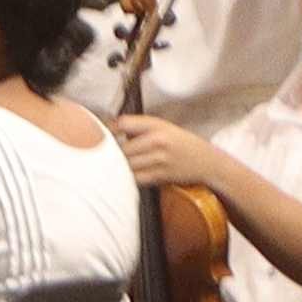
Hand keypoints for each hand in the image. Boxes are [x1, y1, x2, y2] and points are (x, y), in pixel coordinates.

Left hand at [108, 114, 236, 194]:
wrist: (208, 162)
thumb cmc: (182, 144)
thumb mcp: (164, 127)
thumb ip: (139, 127)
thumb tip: (108, 129)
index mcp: (157, 125)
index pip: (123, 123)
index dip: (106, 129)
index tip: (96, 133)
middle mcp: (158, 141)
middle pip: (120, 147)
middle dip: (106, 151)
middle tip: (94, 154)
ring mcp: (159, 160)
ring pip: (125, 164)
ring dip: (113, 166)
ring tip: (104, 166)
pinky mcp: (160, 176)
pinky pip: (134, 178)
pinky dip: (124, 178)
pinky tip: (119, 176)